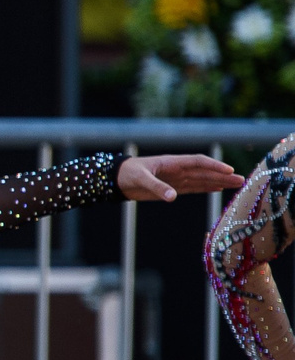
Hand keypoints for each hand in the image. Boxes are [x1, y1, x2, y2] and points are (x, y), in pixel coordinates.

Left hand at [117, 154, 243, 200]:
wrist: (116, 179)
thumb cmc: (127, 174)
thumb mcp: (140, 179)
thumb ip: (156, 187)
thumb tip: (173, 197)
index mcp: (172, 163)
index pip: (198, 162)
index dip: (213, 166)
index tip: (229, 170)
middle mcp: (177, 170)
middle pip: (205, 172)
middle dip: (223, 176)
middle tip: (242, 180)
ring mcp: (176, 179)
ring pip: (202, 180)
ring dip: (219, 182)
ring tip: (237, 185)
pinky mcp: (172, 188)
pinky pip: (193, 188)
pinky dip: (206, 188)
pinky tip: (218, 189)